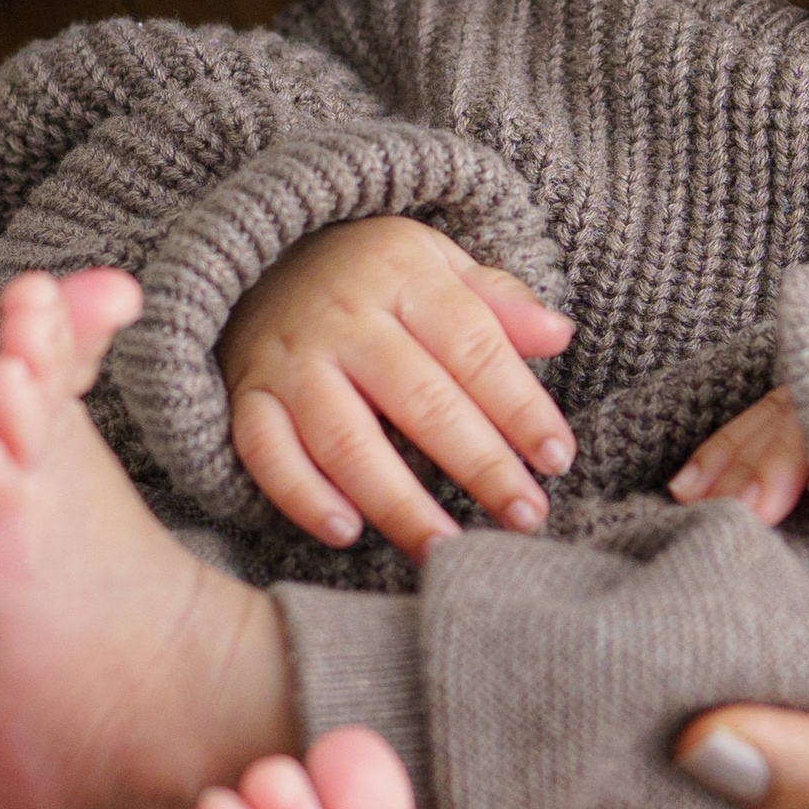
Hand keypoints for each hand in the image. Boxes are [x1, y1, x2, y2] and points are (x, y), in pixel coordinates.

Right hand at [221, 217, 576, 561]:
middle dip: (479, 464)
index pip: (473, 346)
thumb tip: (560, 335)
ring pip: (346, 437)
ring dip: (398, 501)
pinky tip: (346, 533)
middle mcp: (345, 318)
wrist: (260, 259)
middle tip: (525, 517)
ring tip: (445, 549)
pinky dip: (302, 495)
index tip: (557, 458)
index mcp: (403, 276)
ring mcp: (292, 359)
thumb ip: (497, 303)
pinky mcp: (248, 395)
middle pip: (420, 398)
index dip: (520, 406)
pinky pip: (267, 451)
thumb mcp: (438, 265)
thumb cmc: (372, 276)